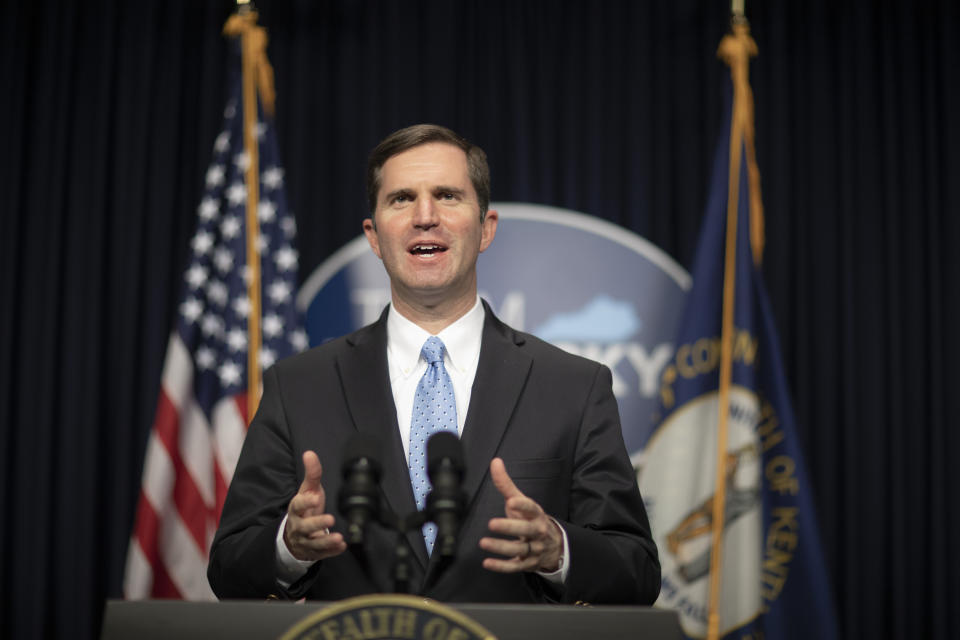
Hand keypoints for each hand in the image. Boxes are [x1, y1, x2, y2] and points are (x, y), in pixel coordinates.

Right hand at [282, 451, 346, 561]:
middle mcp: (299, 526)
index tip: (315, 497)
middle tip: (330, 518)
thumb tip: (310, 453)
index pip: (297, 505)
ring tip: (338, 538)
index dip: (305, 502)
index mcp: (296, 510)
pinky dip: (332, 551)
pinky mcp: (313, 552)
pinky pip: (322, 554)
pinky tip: (342, 546)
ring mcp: (305, 540)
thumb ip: (312, 473)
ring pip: (314, 543)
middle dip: (317, 523)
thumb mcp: (307, 490)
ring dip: (326, 541)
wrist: (295, 534)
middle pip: (305, 527)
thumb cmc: (305, 509)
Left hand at [479, 457, 562, 573]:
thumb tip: (495, 462)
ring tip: (483, 542)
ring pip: (519, 549)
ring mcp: (534, 549)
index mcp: (536, 514)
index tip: (511, 501)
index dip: (522, 505)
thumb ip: (506, 484)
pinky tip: (487, 563)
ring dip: (501, 547)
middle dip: (510, 527)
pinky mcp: (528, 563)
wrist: (552, 545)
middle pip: (526, 531)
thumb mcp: (521, 501)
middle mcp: (537, 532)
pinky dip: (501, 566)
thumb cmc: (531, 519)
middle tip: (492, 524)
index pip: (531, 508)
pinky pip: (515, 566)